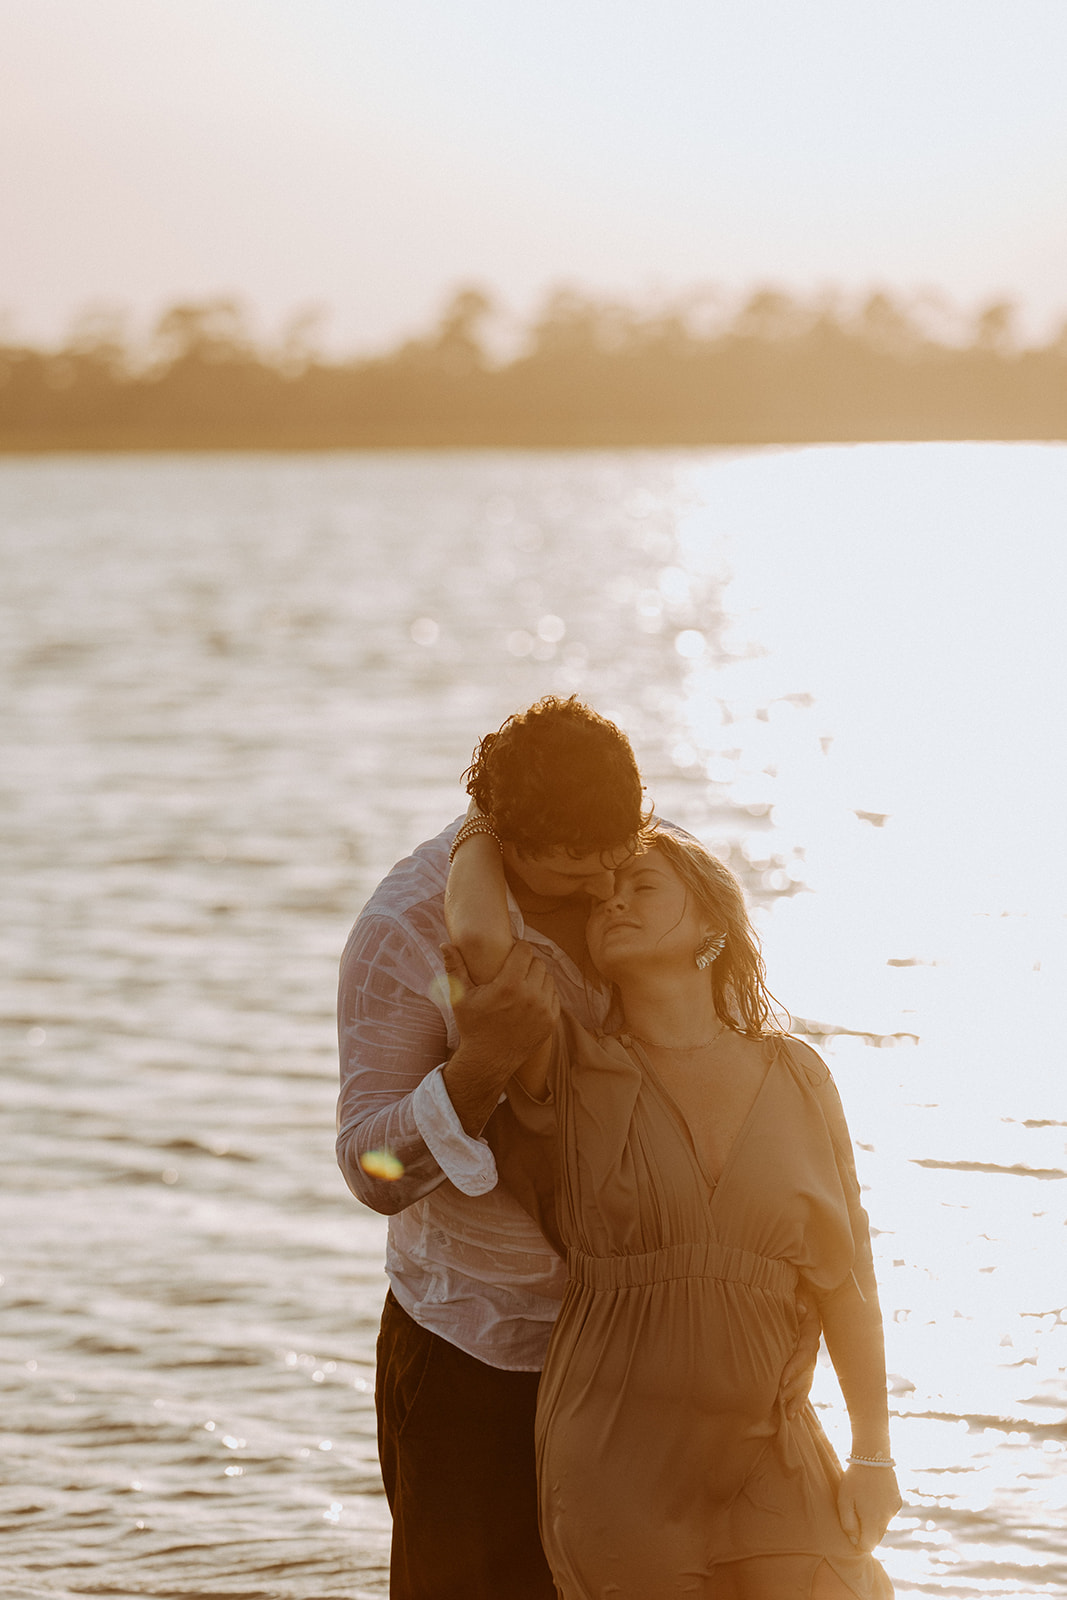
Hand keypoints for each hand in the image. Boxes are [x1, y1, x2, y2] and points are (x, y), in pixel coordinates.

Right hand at [441, 941, 558, 1072]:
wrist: (488, 1060)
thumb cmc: (472, 1026)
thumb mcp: (460, 997)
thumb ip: (455, 968)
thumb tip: (445, 943)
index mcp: (509, 985)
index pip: (525, 951)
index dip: (518, 948)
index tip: (511, 952)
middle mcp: (530, 996)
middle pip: (538, 963)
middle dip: (527, 963)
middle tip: (514, 969)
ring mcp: (543, 1010)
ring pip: (548, 978)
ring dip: (537, 977)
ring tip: (522, 983)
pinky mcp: (550, 1021)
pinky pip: (554, 995)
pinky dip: (544, 994)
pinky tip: (530, 998)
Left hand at [780, 1290, 820, 1419]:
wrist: (801, 1288)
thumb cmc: (795, 1290)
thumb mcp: (798, 1292)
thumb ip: (798, 1301)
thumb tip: (800, 1308)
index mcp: (811, 1329)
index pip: (805, 1353)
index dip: (795, 1367)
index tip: (782, 1380)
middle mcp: (812, 1343)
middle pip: (807, 1371)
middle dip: (794, 1387)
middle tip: (780, 1400)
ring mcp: (809, 1352)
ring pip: (807, 1379)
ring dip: (798, 1396)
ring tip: (788, 1414)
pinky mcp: (803, 1359)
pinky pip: (804, 1381)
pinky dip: (799, 1397)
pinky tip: (792, 1413)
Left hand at [837, 1463, 901, 1551]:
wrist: (873, 1457)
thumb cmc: (854, 1479)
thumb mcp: (844, 1500)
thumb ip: (848, 1523)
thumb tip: (854, 1540)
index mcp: (872, 1520)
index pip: (868, 1546)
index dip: (859, 1543)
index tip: (852, 1533)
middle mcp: (886, 1519)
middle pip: (876, 1538)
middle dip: (866, 1533)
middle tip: (855, 1515)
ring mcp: (893, 1510)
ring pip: (883, 1526)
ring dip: (874, 1522)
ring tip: (863, 1503)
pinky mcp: (897, 1502)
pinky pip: (888, 1515)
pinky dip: (881, 1512)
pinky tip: (873, 1497)